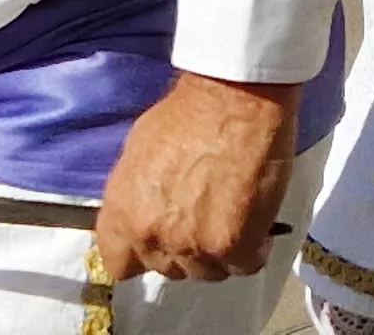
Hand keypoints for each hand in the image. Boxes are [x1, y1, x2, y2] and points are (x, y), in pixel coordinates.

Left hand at [96, 73, 296, 284]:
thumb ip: (135, 198)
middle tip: (203, 216)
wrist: (233, 99)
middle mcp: (152, 237)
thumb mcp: (137, 154)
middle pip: (168, 269)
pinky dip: (254, 247)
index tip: (158, 241)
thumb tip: (143, 216)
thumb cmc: (187, 114)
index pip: (118, 264)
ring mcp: (193, 245)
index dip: (140, 254)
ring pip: (208, 272)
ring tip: (232, 214)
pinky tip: (255, 220)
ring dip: (220, 251)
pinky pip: (245, 265)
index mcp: (123, 214)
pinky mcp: (234, 246)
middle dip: (184, 248)